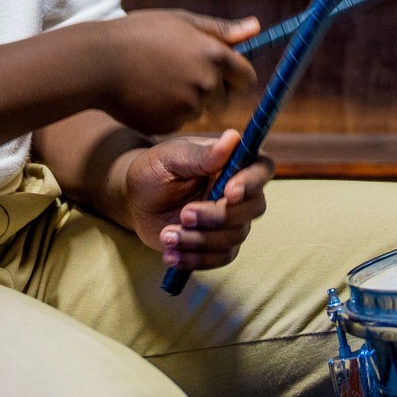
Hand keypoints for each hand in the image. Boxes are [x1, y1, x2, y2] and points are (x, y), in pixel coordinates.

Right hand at [100, 10, 259, 136]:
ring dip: (187, 101)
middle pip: (225, 99)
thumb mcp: (181, 21)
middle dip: (212, 91)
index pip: (247, 77)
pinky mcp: (168, 126)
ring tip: (157, 80)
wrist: (96, 63)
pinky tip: (146, 95)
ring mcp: (187, 108)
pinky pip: (177, 122)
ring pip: (199, 110)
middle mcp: (206, 85)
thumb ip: (222, 30)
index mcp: (214, 56)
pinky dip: (167, 113)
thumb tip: (256, 28)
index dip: (236, 76)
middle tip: (182, 74)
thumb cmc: (138, 33)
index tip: (222, 72)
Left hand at [117, 130, 274, 270]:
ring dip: (200, 240)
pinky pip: (220, 258)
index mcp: (235, 162)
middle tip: (184, 214)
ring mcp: (231, 220)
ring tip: (167, 235)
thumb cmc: (155, 169)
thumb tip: (232, 137)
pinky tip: (171, 254)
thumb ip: (202, 154)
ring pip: (234, 237)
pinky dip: (196, 259)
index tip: (228, 193)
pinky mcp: (217, 244)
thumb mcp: (172, 157)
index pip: (261, 170)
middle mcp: (240, 192)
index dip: (251, 184)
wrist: (136, 200)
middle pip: (252, 209)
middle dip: (217, 217)